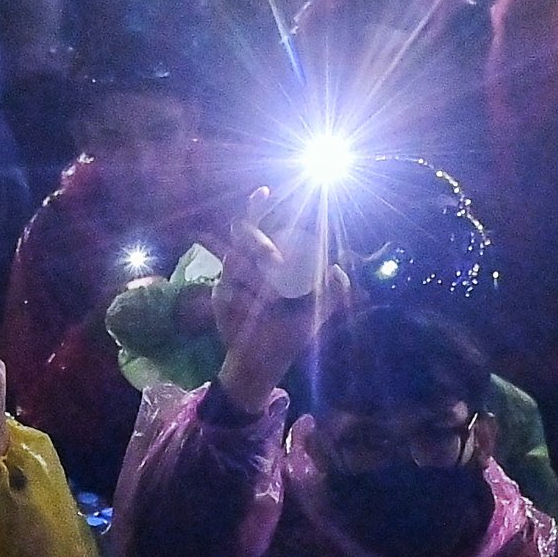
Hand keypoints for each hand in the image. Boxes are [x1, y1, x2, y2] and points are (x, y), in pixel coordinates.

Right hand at [211, 193, 333, 407]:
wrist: (262, 364)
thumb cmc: (289, 335)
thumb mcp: (317, 314)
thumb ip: (333, 292)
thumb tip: (338, 269)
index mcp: (273, 262)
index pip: (264, 226)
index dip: (259, 207)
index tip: (264, 192)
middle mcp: (250, 264)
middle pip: (245, 234)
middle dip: (261, 245)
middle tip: (276, 262)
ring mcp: (232, 279)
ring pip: (236, 259)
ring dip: (257, 281)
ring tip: (269, 304)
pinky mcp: (219, 295)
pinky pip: (229, 287)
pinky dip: (246, 301)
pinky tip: (251, 315)